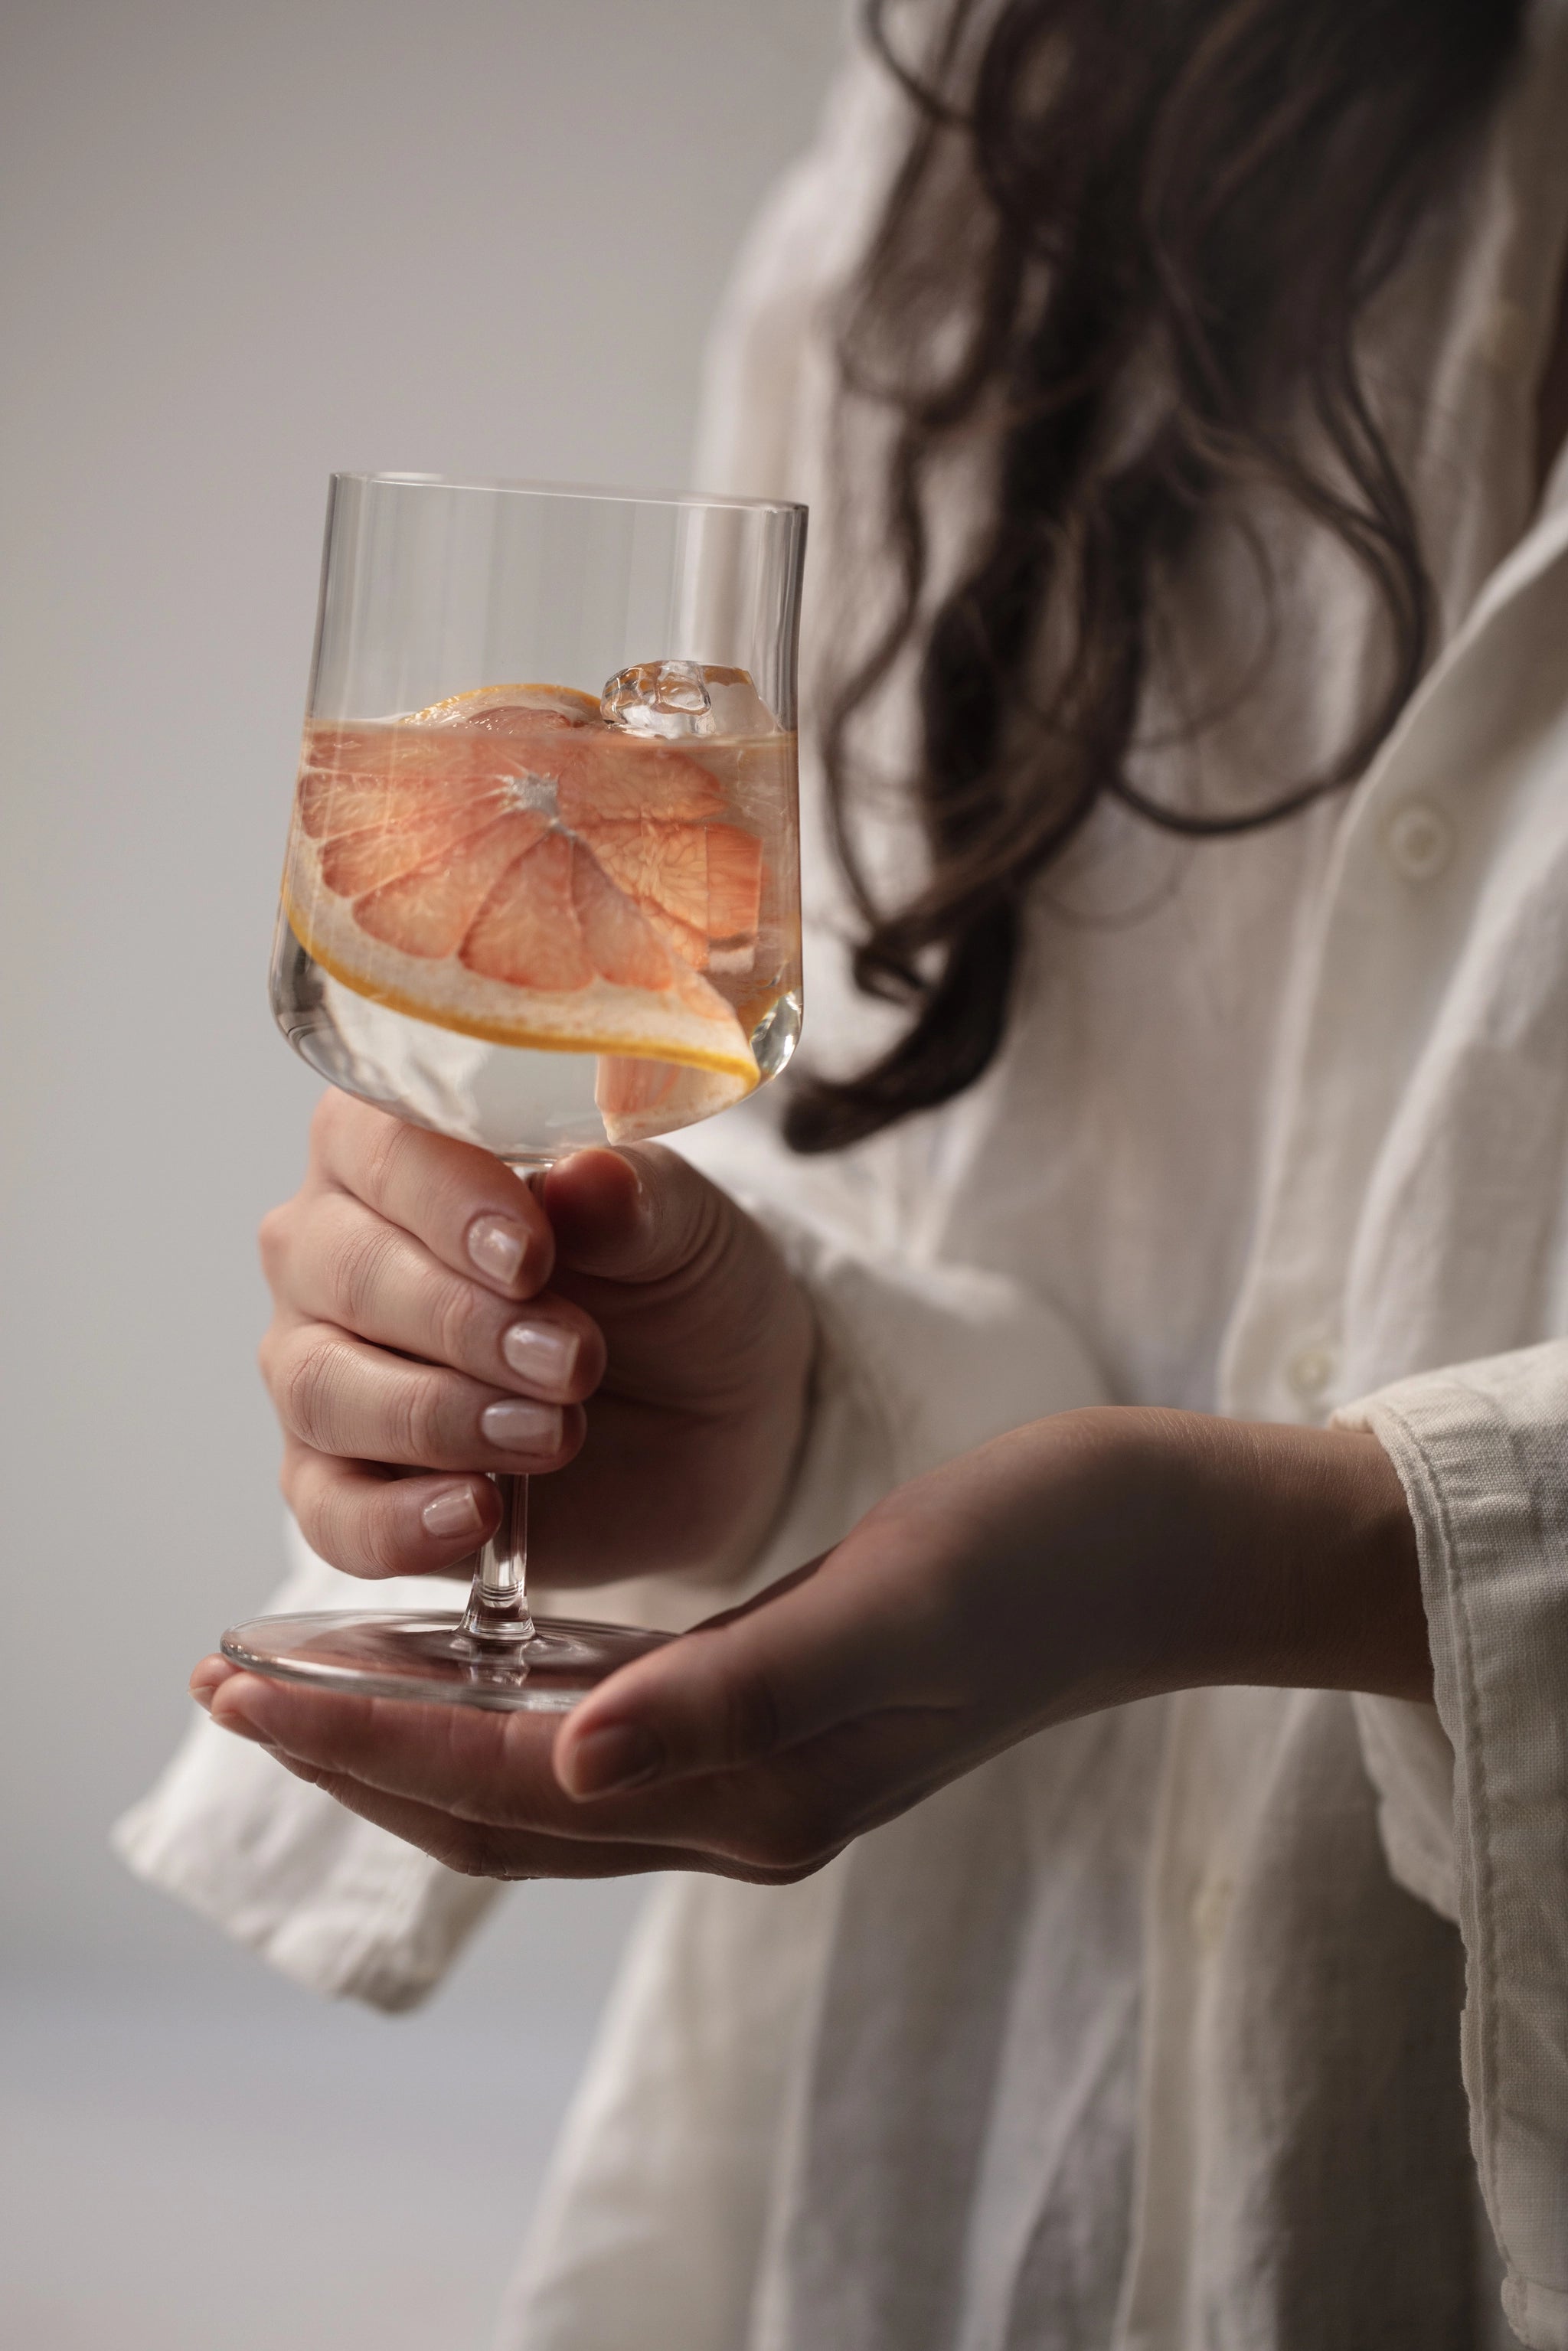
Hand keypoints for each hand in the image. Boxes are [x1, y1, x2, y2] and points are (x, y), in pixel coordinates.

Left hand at [192, 1405, 1425, 1882]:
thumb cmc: (1045, 1552)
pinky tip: (472, 1649)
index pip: (507, 1782)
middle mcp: (744, 1802)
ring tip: (309, 1674)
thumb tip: (564, 1766)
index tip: (236, 1687)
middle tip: (226, 1681)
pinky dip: (512, 1701)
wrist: (1168, 1545)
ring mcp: (767, 1768)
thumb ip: (732, 1695)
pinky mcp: (788, 1712)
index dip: (363, 1736)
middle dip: (355, 1747)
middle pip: (501, 1801)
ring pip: (541, 1775)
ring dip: (417, 1730)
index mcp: (757, 1789)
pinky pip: (607, 1729)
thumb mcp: (894, 1609)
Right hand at [256, 1090, 814, 1586]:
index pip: (376, 1146)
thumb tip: (588, 1177)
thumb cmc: (674, 1285)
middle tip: (574, 1358)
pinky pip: (328, 1512)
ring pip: (324, 1389)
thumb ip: (634, 1198)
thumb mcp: (683, 1229)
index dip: (445, 1199)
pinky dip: (396, 1522)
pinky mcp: (345, 1485)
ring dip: (442, 1416)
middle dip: (464, 1323)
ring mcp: (324, 1368)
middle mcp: (332, 1248)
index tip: (530, 1254)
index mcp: (397, 1147)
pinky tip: (476, 1513)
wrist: (715, 1415)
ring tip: (555, 1431)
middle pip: (344, 1273)